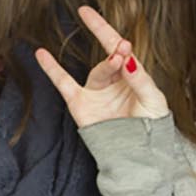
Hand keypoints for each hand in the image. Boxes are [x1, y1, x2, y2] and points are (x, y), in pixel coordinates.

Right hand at [33, 6, 170, 127]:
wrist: (138, 154)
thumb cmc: (151, 126)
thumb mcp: (153, 99)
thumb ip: (140, 79)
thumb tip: (128, 59)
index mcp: (132, 77)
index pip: (124, 52)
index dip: (120, 42)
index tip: (125, 41)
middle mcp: (113, 81)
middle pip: (111, 59)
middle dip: (116, 51)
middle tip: (122, 48)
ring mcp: (96, 92)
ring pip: (97, 72)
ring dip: (106, 66)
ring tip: (116, 61)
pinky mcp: (80, 104)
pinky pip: (63, 83)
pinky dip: (51, 69)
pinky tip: (42, 54)